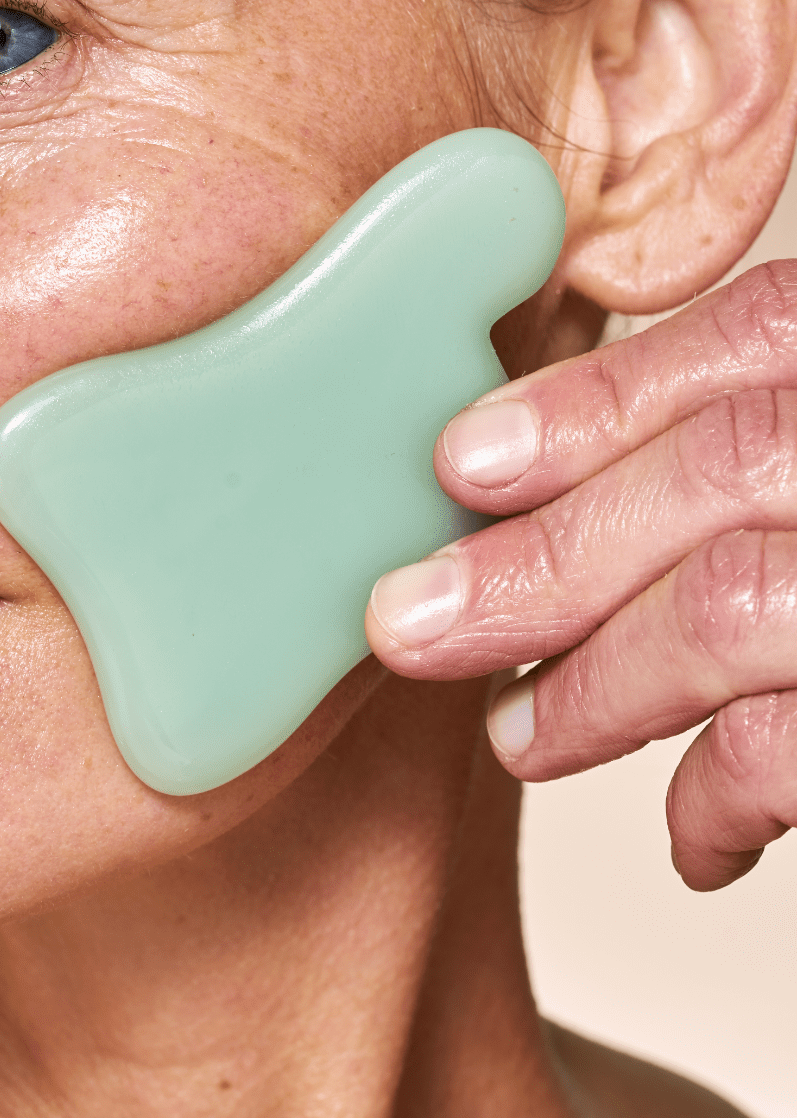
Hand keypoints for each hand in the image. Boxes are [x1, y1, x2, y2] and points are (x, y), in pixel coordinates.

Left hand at [365, 261, 796, 890]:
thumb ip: (771, 430)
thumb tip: (550, 473)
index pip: (756, 341)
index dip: (595, 399)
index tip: (462, 459)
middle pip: (730, 466)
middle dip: (551, 552)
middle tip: (416, 622)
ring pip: (748, 601)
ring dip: (605, 682)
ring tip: (522, 737)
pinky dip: (725, 796)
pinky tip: (690, 835)